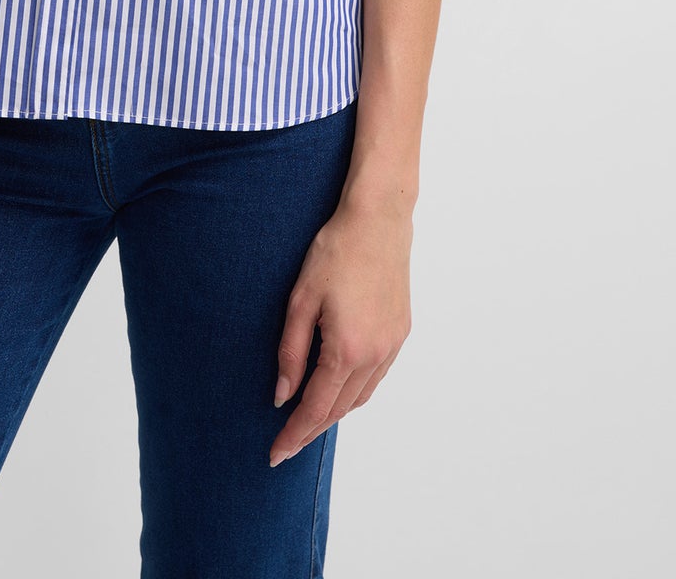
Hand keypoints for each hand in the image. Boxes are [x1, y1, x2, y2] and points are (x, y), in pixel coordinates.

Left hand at [268, 192, 413, 466]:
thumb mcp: (300, 300)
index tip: (274, 454)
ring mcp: (392, 346)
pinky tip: (338, 388)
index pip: (315, 408)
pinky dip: (354, 392)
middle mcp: (375, 355)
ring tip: (307, 420)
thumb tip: (282, 395)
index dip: (294, 434)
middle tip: (285, 443)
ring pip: (360, 397)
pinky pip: (375, 378)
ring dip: (334, 413)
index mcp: (347, 349)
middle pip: (339, 409)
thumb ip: (290, 352)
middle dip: (311, 430)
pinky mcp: (400, 333)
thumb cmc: (335, 251)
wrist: (378, 220)